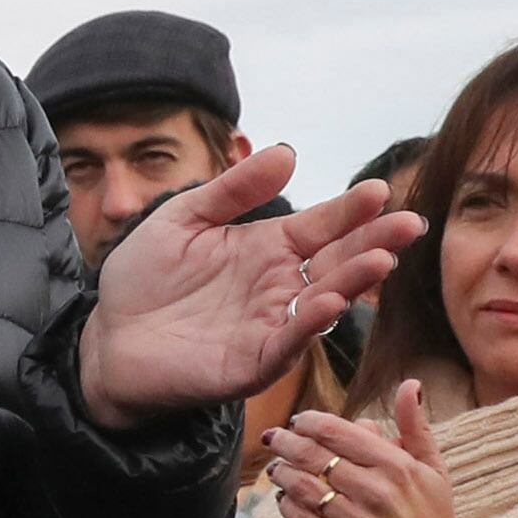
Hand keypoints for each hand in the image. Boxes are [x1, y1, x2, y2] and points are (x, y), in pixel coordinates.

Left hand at [80, 145, 423, 425]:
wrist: (107, 337)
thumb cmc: (145, 278)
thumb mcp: (185, 218)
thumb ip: (233, 189)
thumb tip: (287, 152)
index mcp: (269, 249)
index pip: (322, 225)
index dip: (351, 209)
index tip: (381, 189)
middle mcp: (280, 287)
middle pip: (337, 262)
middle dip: (375, 244)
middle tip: (411, 224)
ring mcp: (270, 326)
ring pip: (322, 303)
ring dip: (352, 283)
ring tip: (380, 260)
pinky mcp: (251, 364)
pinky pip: (286, 344)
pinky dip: (307, 324)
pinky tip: (325, 301)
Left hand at [271, 378, 469, 517]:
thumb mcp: (435, 473)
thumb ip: (416, 427)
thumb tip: (409, 384)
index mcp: (397, 467)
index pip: (338, 431)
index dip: (310, 422)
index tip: (298, 420)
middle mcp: (376, 491)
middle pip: (314, 455)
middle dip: (286, 442)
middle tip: (273, 438)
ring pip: (303, 486)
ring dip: (282, 473)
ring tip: (276, 468)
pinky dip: (287, 506)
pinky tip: (284, 500)